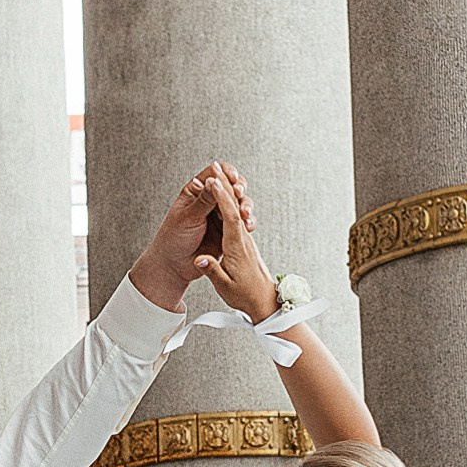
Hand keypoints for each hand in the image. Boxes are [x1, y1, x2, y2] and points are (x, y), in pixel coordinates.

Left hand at [132, 162, 239, 310]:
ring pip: (239, 203)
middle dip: (239, 189)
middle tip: (239, 195)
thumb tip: (214, 179)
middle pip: (231, 186)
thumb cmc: (173, 238)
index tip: (233, 178)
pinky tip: (248, 226)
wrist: (175, 265)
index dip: (226, 172)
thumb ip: (203, 200)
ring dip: (245, 206)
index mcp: (196, 191)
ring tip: (245, 214)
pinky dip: (248, 222)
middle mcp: (209, 200)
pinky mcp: (228, 229)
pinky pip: (242, 222)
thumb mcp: (188, 217)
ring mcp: (220, 214)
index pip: (214, 173)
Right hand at [191, 161, 278, 323]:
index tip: (213, 181)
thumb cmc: (245, 295)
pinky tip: (225, 193)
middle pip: (235, 205)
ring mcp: (245, 238)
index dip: (223, 197)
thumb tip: (201, 259)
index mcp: (238, 247)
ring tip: (217, 172)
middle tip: (215, 165)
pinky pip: (236, 216)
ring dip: (228, 189)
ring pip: (236, 208)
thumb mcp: (225, 286)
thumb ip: (212, 270)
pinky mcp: (244, 241)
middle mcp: (244, 238)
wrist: (265, 301)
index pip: (230, 216)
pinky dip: (229, 201)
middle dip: (225, 184)